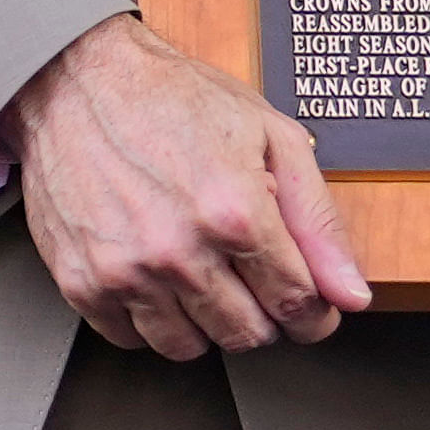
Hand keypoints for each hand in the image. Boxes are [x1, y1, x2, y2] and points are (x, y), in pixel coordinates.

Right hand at [10, 14, 368, 357]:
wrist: (78, 80)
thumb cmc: (175, 99)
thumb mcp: (272, 137)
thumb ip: (319, 221)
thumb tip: (351, 292)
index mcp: (235, 212)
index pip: (297, 304)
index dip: (314, 312)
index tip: (310, 307)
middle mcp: (179, 250)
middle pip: (248, 334)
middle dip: (263, 313)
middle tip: (251, 276)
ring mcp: (126, 271)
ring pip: (190, 348)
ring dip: (207, 321)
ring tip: (203, 271)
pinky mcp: (82, 282)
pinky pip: (132, 339)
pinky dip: (151, 318)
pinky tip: (158, 276)